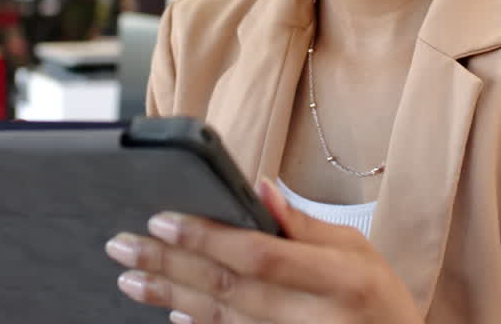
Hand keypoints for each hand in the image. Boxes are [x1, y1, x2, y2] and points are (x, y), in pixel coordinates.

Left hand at [104, 180, 422, 323]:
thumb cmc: (378, 298)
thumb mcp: (358, 250)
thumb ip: (304, 225)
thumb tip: (259, 188)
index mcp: (339, 277)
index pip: (260, 255)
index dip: (208, 237)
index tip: (162, 219)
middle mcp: (313, 317)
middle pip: (229, 287)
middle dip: (170, 263)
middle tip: (122, 245)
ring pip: (220, 317)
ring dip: (169, 295)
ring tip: (129, 277)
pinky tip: (171, 313)